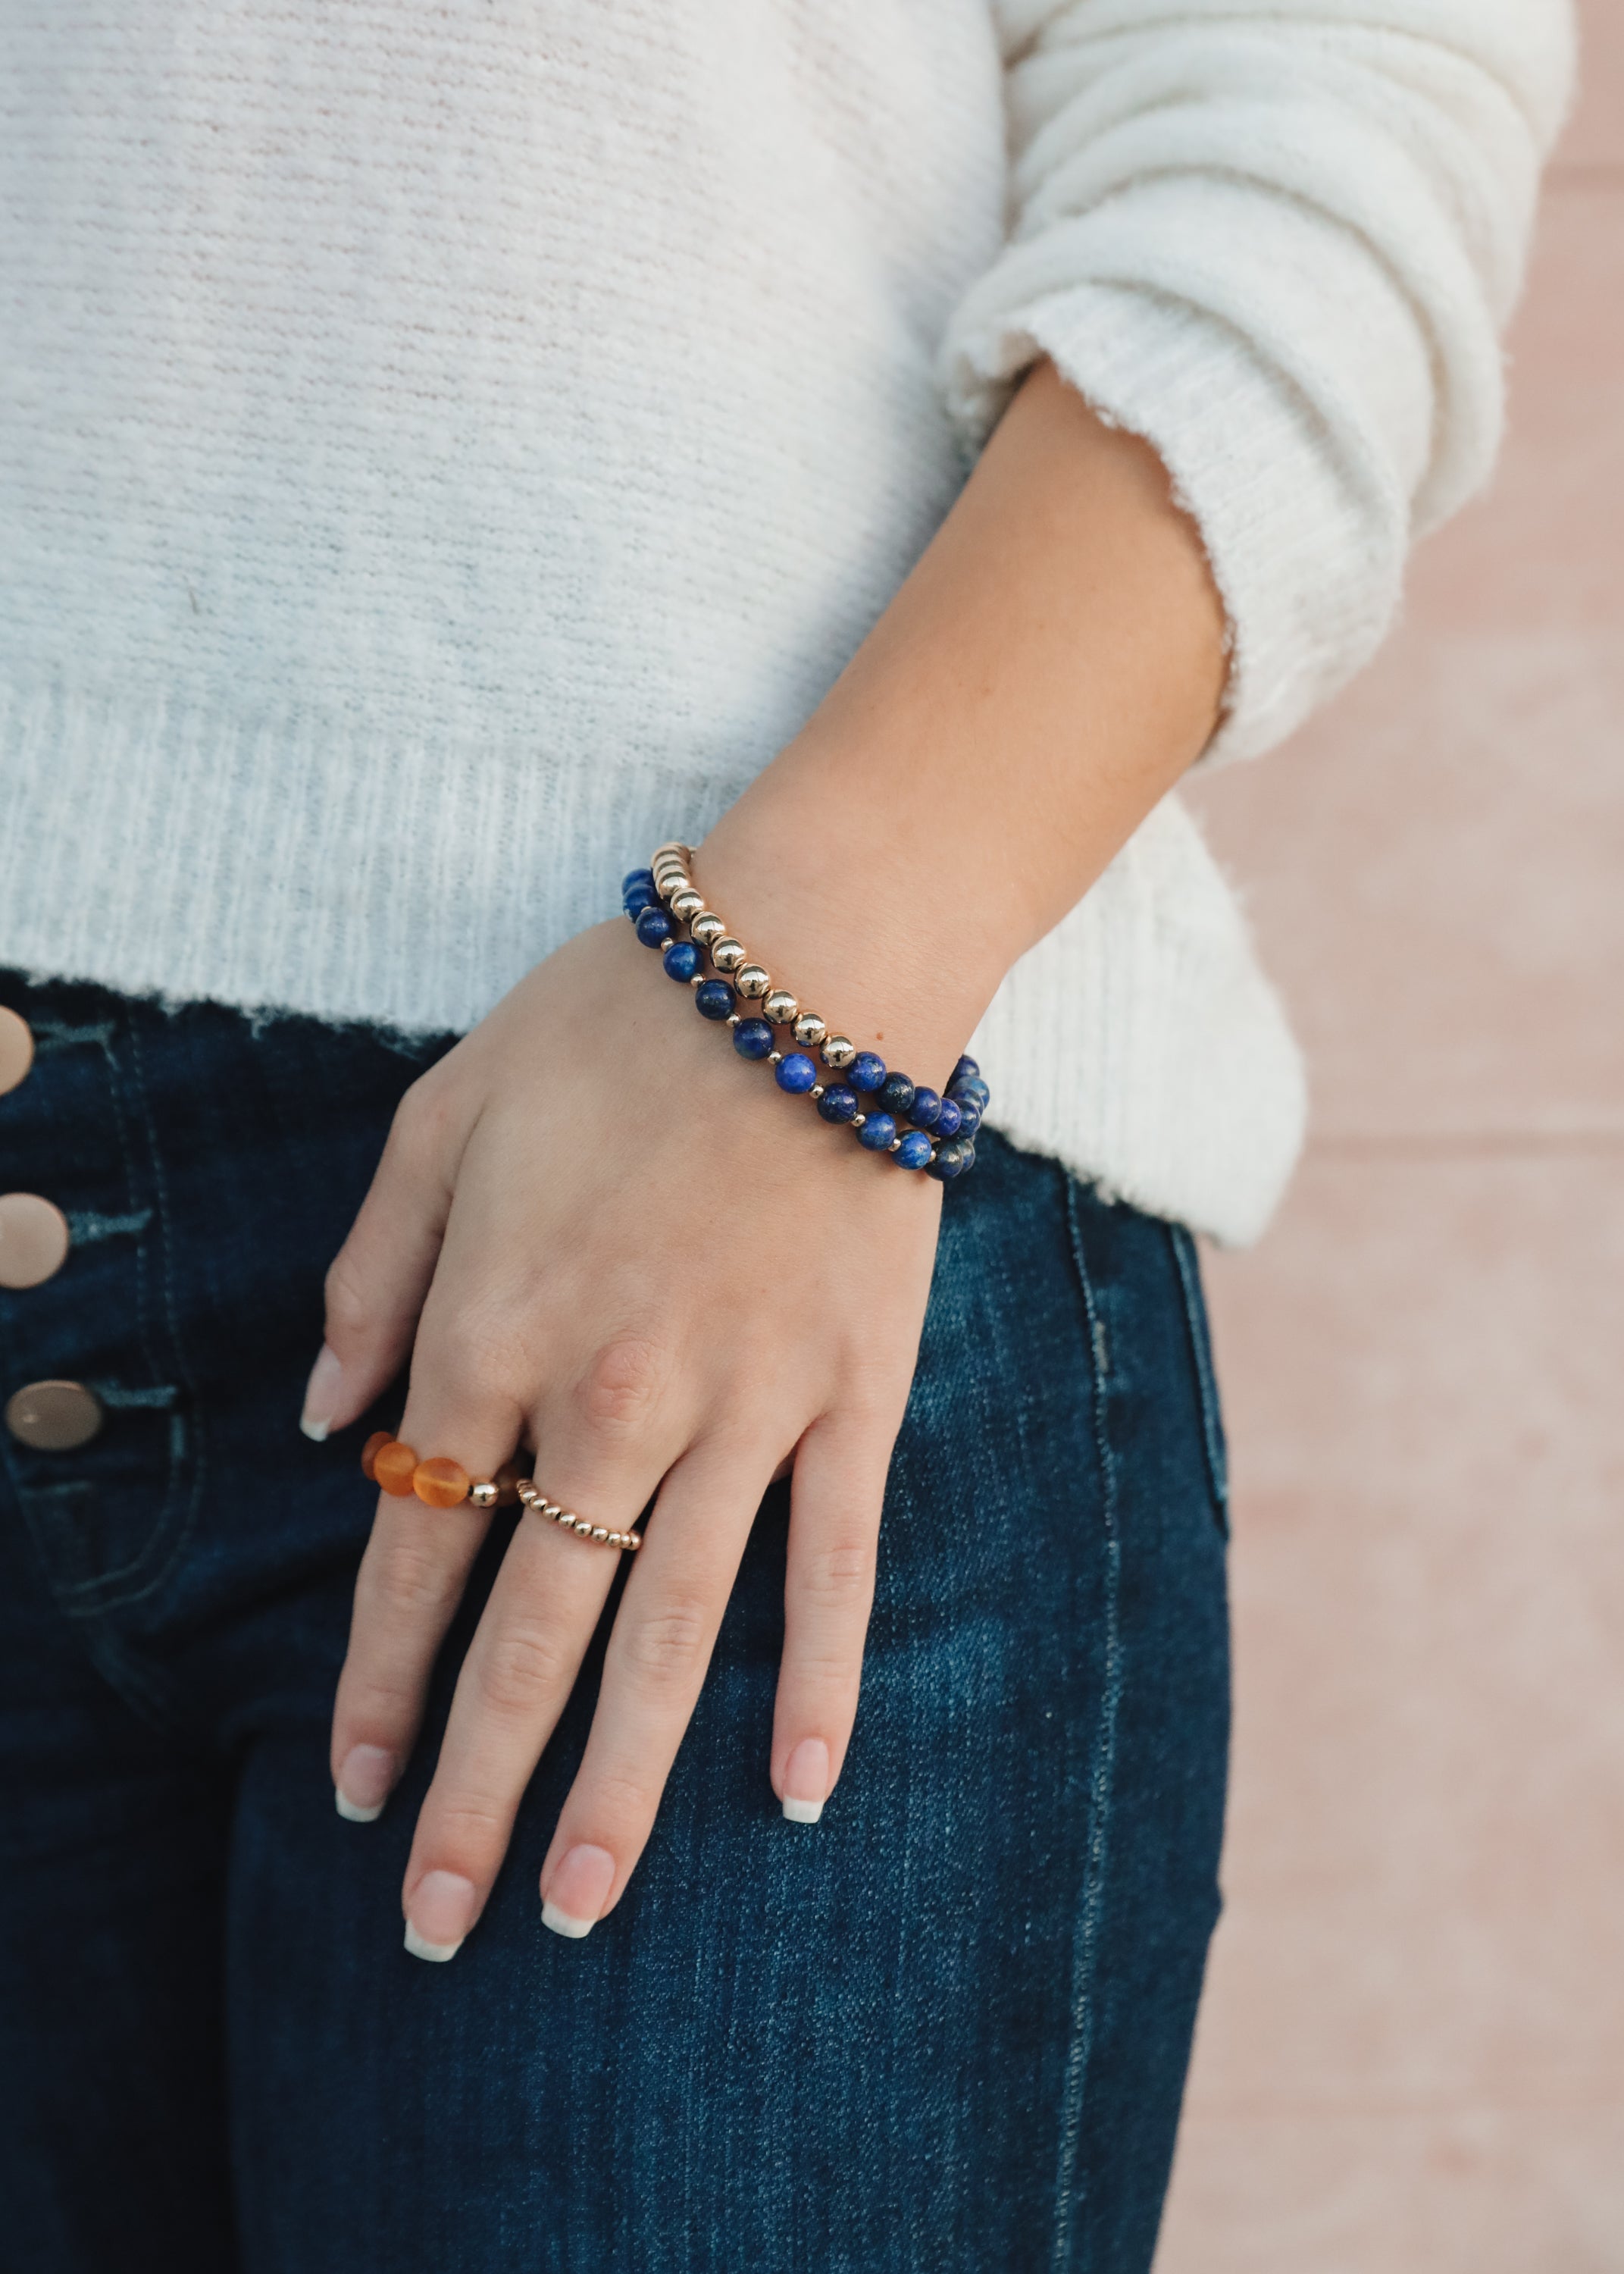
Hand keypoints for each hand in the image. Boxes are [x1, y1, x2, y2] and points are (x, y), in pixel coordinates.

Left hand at [312, 914, 947, 1953]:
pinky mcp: (854, 1396)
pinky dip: (820, 1682)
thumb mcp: (437, 1117)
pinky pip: (836, 1565)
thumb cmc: (608, 1026)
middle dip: (479, 1792)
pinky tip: (801, 1791)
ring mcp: (744, 1407)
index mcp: (492, 1329)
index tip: (350, 1791)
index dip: (377, 1684)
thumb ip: (366, 1276)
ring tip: (585, 1913)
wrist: (805, 959)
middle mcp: (610, 1397)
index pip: (415, 1552)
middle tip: (443, 1927)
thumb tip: (321, 1424)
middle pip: (532, 1633)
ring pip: (672, 1633)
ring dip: (623, 1786)